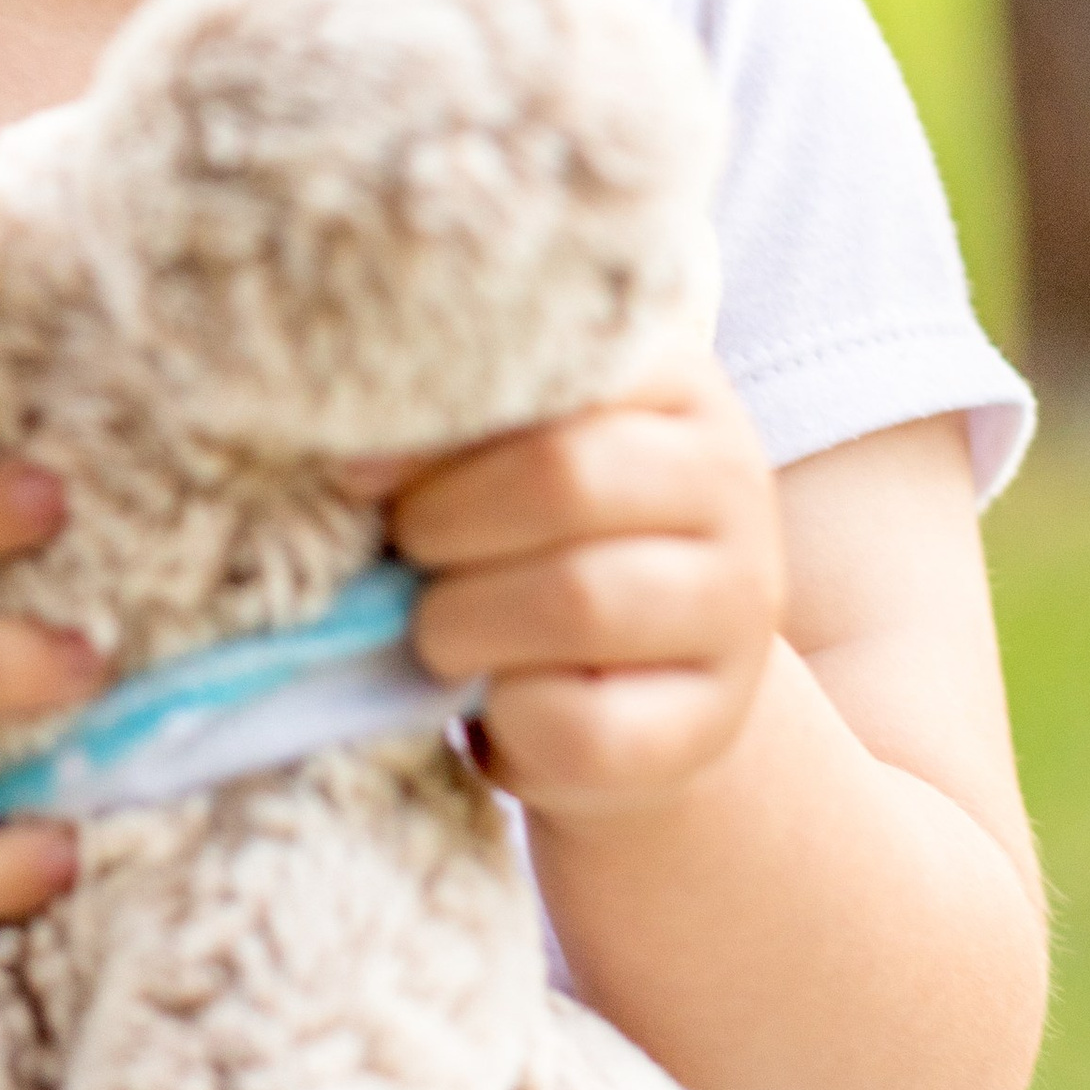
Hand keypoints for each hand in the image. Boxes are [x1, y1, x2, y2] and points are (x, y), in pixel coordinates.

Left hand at [382, 350, 784, 827]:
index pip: (560, 364)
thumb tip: (353, 461)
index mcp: (676, 385)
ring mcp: (735, 609)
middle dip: (443, 524)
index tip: (359, 473)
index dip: (437, 419)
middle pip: (564, 475)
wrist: (635, 695)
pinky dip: (507, 718)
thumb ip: (453, 428)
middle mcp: (730, 483)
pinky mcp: (707, 726)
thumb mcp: (508, 460)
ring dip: (463, 622)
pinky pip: (580, 721)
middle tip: (409, 555)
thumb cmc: (538, 548)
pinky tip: (502, 703)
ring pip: (577, 599)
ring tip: (443, 630)